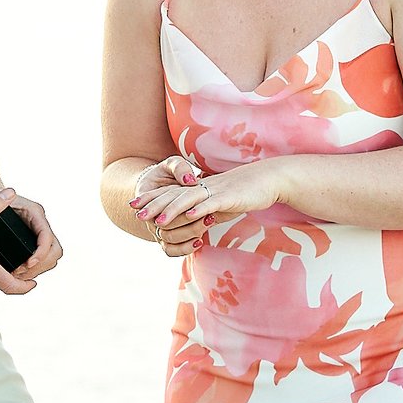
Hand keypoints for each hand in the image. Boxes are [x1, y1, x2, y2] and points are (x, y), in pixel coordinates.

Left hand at [0, 183, 62, 279]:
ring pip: (51, 258)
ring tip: (16, 276)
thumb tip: (0, 201)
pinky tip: (16, 275)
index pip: (47, 236)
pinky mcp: (33, 243)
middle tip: (19, 273)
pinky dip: (32, 271)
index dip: (40, 253)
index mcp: (34, 212)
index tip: (27, 264)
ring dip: (36, 270)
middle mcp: (39, 223)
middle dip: (39, 266)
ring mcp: (37, 234)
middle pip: (54, 251)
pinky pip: (42, 261)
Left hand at [130, 159, 285, 256]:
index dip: (152, 198)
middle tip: (135, 213)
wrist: (268, 178)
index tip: (134, 205)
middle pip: (174, 195)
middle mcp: (203, 187)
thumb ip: (209, 213)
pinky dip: (199, 210)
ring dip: (172, 210)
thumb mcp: (223, 204)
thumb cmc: (246, 192)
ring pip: (189, 200)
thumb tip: (199, 224)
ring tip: (157, 221)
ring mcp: (215, 191)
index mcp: (200, 188)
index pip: (171, 192)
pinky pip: (211, 203)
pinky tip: (189, 216)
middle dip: (154, 204)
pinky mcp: (229, 197)